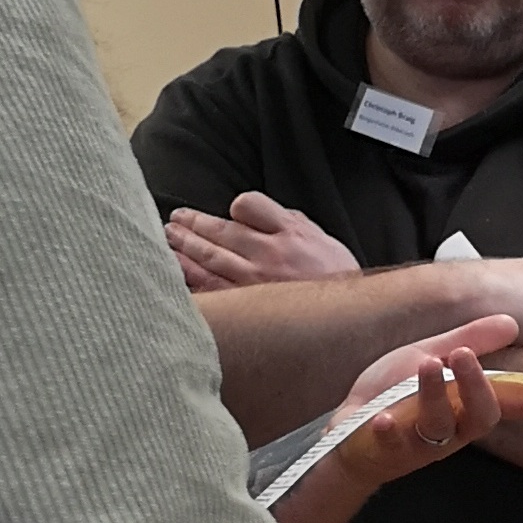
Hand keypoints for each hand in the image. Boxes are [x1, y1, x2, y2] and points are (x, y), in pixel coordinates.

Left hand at [167, 191, 358, 289]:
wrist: (353, 318)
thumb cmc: (338, 278)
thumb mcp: (323, 240)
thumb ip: (291, 223)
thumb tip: (261, 215)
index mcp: (290, 234)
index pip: (248, 204)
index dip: (236, 207)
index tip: (231, 213)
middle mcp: (269, 254)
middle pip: (220, 231)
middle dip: (192, 223)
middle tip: (175, 219)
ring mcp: (255, 281)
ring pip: (208, 258)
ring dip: (183, 246)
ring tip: (170, 237)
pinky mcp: (247, 306)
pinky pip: (210, 288)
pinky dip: (190, 277)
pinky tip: (176, 269)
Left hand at [331, 317, 522, 490]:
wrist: (347, 435)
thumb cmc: (393, 395)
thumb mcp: (429, 356)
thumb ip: (468, 342)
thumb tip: (511, 322)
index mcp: (468, 403)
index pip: (512, 400)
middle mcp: (455, 427)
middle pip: (482, 415)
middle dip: (478, 385)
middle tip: (463, 353)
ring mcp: (424, 443)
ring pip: (441, 425)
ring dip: (434, 394)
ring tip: (425, 364)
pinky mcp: (390, 452)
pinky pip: (393, 444)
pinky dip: (389, 431)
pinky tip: (380, 418)